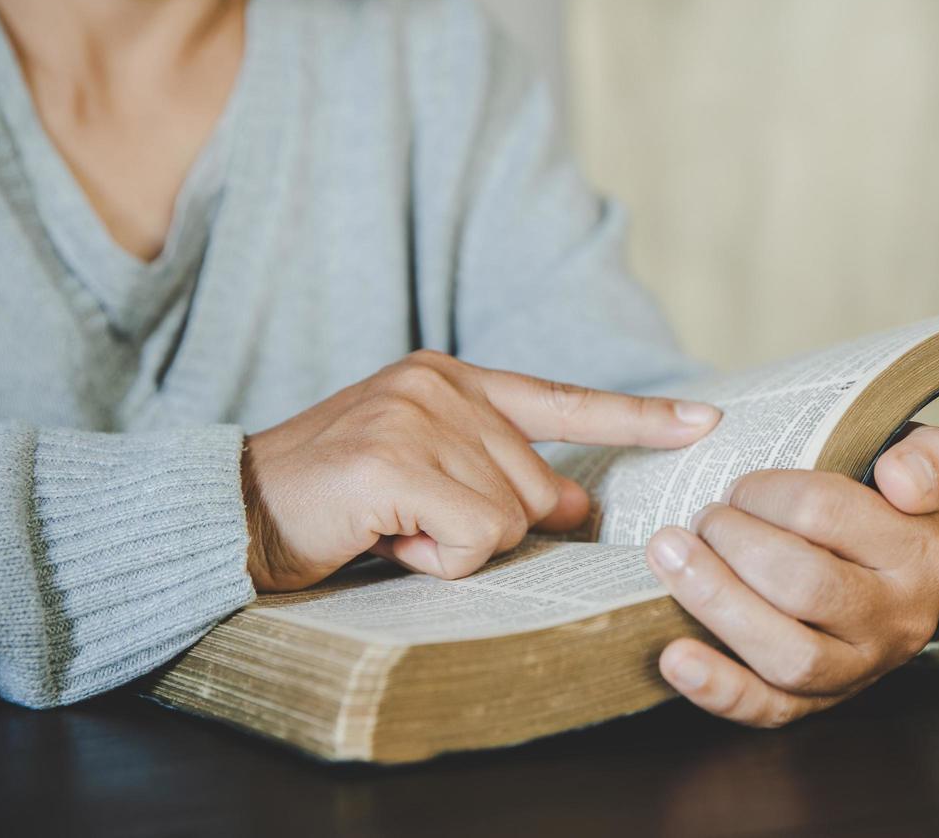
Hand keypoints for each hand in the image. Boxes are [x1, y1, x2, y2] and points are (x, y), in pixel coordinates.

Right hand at [243, 351, 719, 591]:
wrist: (233, 509)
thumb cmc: (336, 499)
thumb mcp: (425, 470)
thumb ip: (498, 473)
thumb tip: (575, 503)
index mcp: (452, 378)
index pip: (564, 399)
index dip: (639, 416)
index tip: (705, 421)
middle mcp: (440, 386)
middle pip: (540, 488)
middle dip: (488, 527)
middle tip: (415, 522)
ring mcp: (415, 417)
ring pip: (509, 518)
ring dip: (452, 547)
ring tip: (392, 527)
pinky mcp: (391, 460)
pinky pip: (470, 538)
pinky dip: (432, 561)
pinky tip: (384, 538)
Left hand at [645, 423, 938, 726]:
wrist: (897, 574)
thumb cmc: (888, 505)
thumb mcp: (924, 464)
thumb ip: (933, 457)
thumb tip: (900, 479)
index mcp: (923, 553)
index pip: (827, 513)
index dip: (767, 493)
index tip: (742, 484)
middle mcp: (898, 619)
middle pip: (805, 586)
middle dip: (735, 543)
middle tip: (704, 515)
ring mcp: (859, 669)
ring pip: (788, 654)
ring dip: (717, 602)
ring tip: (669, 555)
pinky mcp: (818, 703)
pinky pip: (769, 708)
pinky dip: (718, 687)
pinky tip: (676, 656)